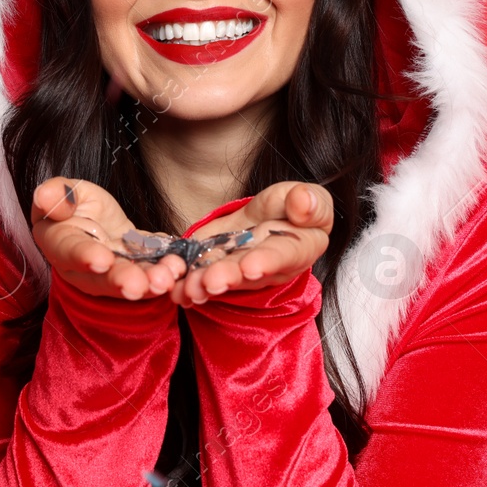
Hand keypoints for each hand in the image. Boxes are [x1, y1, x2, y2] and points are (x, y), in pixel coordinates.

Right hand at [30, 177, 187, 300]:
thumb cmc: (74, 205)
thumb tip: (44, 197)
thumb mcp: (66, 190)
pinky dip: (164, 270)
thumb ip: (57, 193)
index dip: (84, 257)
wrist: (95, 221)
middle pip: (100, 278)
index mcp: (58, 242)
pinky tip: (178, 267)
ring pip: (127, 281)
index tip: (102, 260)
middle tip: (139, 285)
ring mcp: (111, 274)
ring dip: (147, 282)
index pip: (68, 251)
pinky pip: (150, 272)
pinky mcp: (136, 270)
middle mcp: (82, 268)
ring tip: (165, 279)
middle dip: (121, 281)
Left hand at [169, 182, 332, 306]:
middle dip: (228, 277)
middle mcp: (268, 268)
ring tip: (188, 287)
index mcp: (298, 249)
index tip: (250, 267)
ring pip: (222, 279)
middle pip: (248, 274)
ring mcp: (239, 272)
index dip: (267, 262)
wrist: (268, 218)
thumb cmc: (294, 208)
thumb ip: (311, 202)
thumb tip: (303, 202)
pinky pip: (201, 277)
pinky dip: (186, 285)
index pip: (285, 255)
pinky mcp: (216, 268)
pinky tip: (175, 289)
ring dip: (203, 284)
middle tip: (210, 281)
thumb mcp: (308, 197)